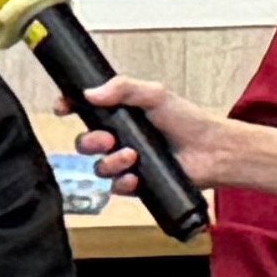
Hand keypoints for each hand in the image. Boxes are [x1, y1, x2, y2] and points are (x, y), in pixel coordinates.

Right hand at [75, 76, 276, 206]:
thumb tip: (90, 93)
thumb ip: (122, 88)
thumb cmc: (189, 121)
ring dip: (110, 163)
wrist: (213, 151)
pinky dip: (122, 183)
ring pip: (98, 167)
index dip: (69, 108)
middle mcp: (120, 138)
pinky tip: (135, 177)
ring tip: (132, 157)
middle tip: (108, 139)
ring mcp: (127, 162)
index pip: (84, 110)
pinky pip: (115, 188)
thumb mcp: (155, 94)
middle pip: (85, 142)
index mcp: (121, 115)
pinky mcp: (136, 183)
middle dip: (90, 142)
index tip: (63, 108)